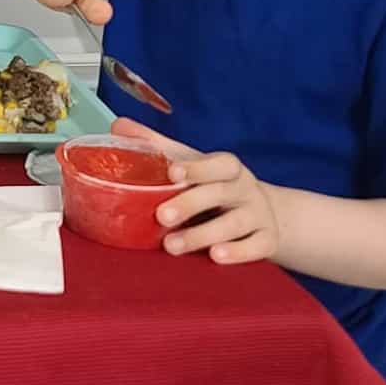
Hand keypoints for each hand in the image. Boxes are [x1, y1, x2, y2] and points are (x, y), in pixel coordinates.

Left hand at [112, 118, 279, 263]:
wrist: (261, 215)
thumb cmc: (213, 187)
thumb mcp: (190, 164)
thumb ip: (156, 146)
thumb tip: (118, 127)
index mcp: (226, 168)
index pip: (218, 163)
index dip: (197, 167)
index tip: (172, 172)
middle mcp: (245, 189)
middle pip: (221, 193)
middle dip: (190, 204)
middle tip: (161, 217)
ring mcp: (258, 215)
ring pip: (235, 224)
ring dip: (203, 235)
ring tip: (172, 246)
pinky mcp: (267, 240)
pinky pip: (257, 246)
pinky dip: (238, 253)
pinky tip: (216, 257)